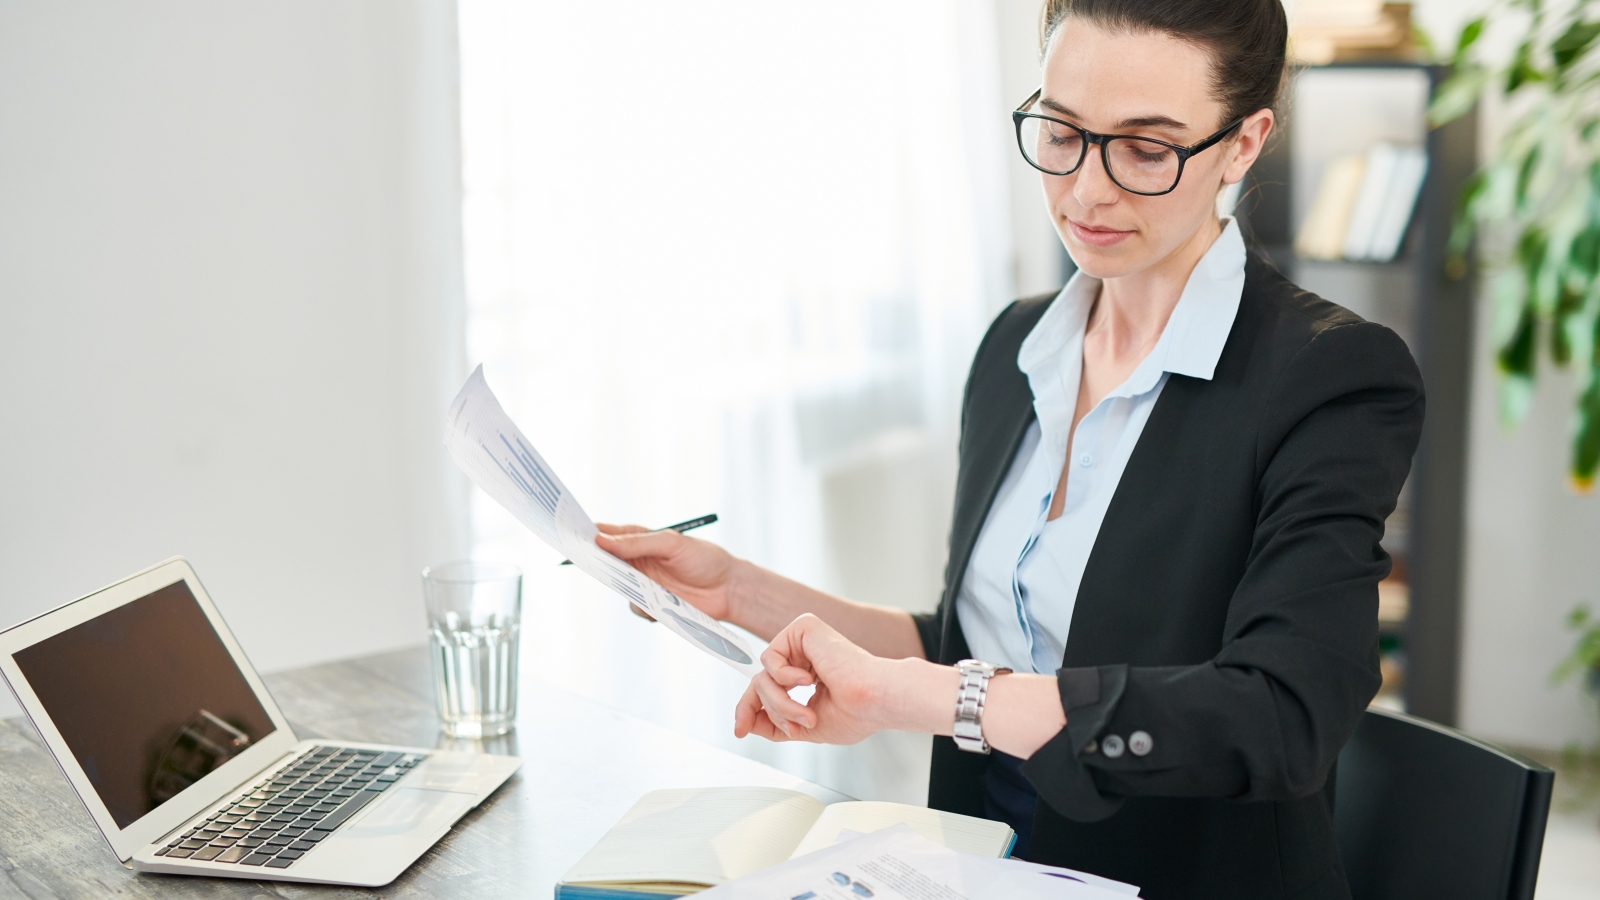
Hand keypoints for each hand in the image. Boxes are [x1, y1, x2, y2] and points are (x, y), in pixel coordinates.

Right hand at [595, 523, 739, 621]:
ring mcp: (644, 584)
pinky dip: (645, 607)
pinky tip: (663, 604)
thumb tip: (602, 540)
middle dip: (596, 563)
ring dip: (626, 588)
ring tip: (645, 587)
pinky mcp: (653, 605)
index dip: (588, 534)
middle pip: (606, 563)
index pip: (607, 535)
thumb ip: (637, 543)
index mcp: (640, 539)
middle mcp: (638, 561)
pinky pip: (636, 607)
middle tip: (589, 563)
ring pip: (619, 588)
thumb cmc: (703, 558)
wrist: (728, 589)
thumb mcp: (672, 543)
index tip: (570, 534)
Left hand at [735, 614, 951, 744]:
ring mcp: (803, 641)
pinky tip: (808, 680)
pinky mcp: (803, 627)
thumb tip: (746, 724)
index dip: (750, 710)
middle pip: (760, 684)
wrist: (875, 700)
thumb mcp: (805, 726)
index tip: (740, 730)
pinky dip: (783, 677)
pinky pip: (770, 657)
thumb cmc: (857, 713)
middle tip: (793, 728)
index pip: (767, 690)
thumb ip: (776, 723)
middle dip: (771, 711)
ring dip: (780, 702)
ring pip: (763, 675)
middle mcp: (804, 656)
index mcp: (808, 676)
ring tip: (806, 713)